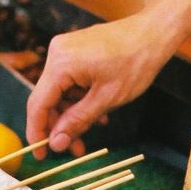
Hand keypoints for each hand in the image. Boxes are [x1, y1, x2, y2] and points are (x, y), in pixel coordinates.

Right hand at [25, 15, 169, 157]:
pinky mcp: (74, 50)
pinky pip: (69, 80)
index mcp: (60, 63)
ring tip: (92, 130)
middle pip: (47, 98)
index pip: (38, 104)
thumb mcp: (107, 99)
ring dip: (72, 113)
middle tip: (74, 150)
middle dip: (60, 125)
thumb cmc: (135, 62)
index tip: (40, 156)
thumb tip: (56, 143)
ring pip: (59, 91)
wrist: (153, 33)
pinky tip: (95, 112)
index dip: (37, 133)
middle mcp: (56, 53)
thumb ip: (77, 121)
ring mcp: (64, 50)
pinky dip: (78, 98)